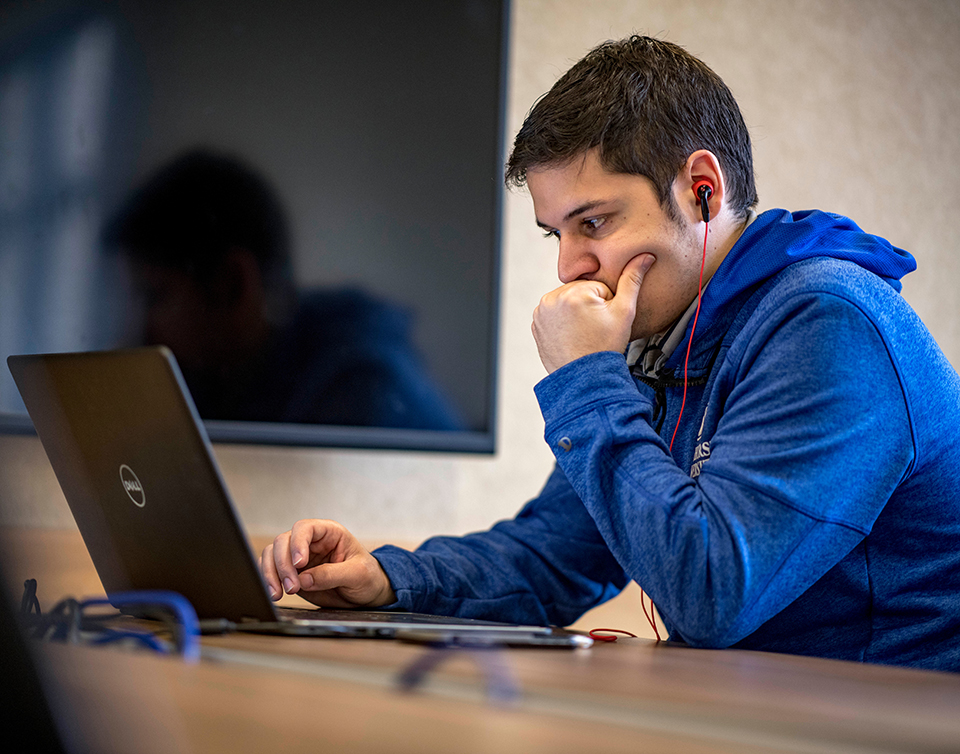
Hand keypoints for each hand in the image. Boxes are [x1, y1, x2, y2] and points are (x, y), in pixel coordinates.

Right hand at [259, 519, 395, 608]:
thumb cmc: (367, 576)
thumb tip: (305, 579)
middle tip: (292, 587)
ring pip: (272, 555)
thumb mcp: (357, 574)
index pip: (305, 528)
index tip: (300, 564)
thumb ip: (332, 574)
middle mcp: (310, 542)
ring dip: (271, 573)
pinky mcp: (291, 573)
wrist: (366, 593)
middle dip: (283, 564)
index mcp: (329, 533)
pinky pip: (271, 570)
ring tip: (279, 593)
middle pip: (283, 541)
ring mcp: (298, 557)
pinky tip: (275, 593)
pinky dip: (268, 580)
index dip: (298, 543)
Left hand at [532, 253, 654, 373]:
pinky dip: (563, 322)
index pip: (598, 287)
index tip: (604, 323)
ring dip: (576, 313)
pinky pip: (555, 314)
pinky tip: (571, 336)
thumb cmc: (605, 347)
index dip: (607, 304)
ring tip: (583, 333)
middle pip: (581, 292)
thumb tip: (645, 256)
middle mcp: (552, 299)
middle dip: (590, 307)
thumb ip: (633, 280)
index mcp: (574, 293)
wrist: (585, 378)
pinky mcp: (536, 324)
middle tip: (594, 329)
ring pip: (568, 302)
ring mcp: (541, 312)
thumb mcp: (625, 312)